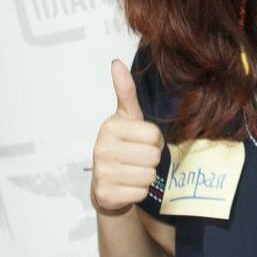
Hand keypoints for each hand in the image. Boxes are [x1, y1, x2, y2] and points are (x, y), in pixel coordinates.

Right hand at [90, 59, 164, 215]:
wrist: (107, 185)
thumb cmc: (122, 147)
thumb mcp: (126, 118)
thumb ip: (125, 92)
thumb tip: (116, 62)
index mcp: (110, 127)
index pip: (154, 135)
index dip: (154, 141)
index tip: (141, 142)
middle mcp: (102, 148)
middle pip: (154, 155)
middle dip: (151, 159)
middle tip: (137, 159)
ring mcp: (102, 172)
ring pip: (149, 175)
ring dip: (146, 176)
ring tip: (132, 172)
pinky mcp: (106, 194)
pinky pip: (141, 191)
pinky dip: (140, 191)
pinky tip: (127, 186)